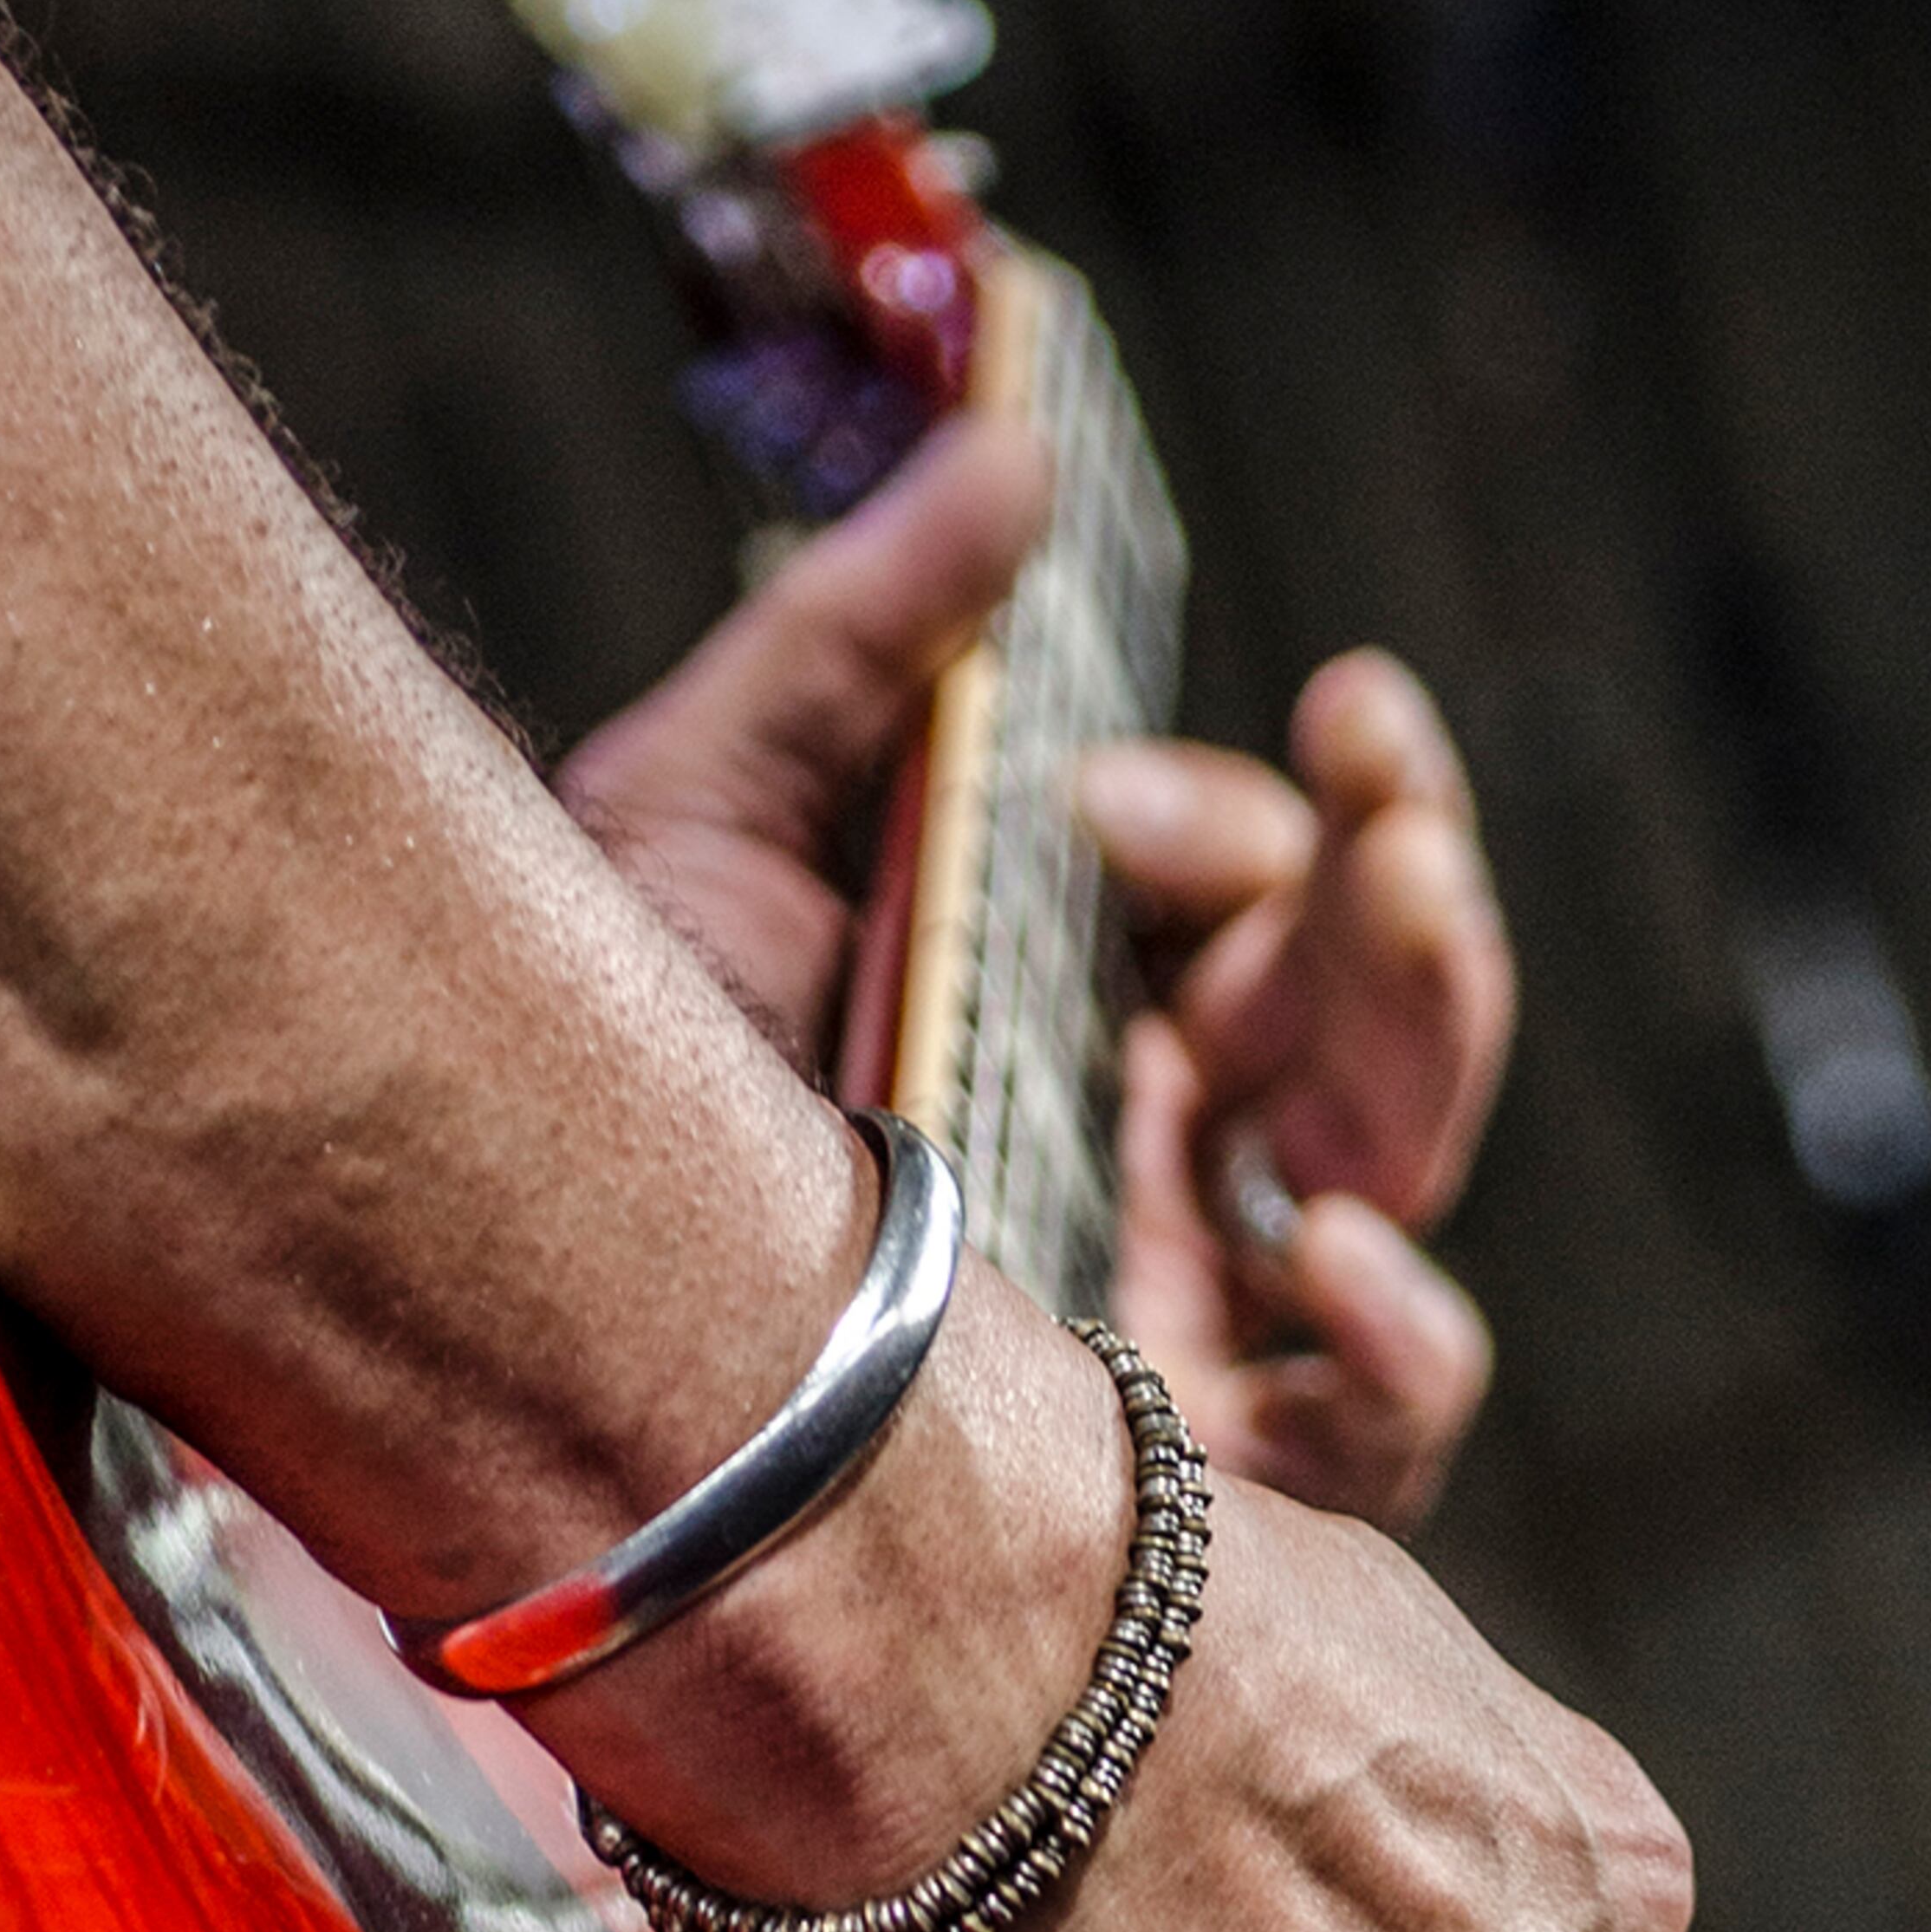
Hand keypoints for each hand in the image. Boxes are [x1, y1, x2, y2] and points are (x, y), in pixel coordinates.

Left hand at [555, 419, 1504, 1531]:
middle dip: (1400, 860)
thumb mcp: (689, 825)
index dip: (1222, 813)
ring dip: (1438, 1010)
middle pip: (1364, 1007)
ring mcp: (1173, 1318)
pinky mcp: (1175, 1489)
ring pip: (1407, 1166)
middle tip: (1368, 754)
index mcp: (1054, 1011)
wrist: (492, 1336)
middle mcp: (1133, 1160)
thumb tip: (1007, 442)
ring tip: (1402, 891)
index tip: (1097, 786)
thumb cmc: (576, 1101)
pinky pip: (1387, 1431)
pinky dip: (1405, 1332)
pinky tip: (1327, 1248)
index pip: (1238, 894)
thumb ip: (850, 634)